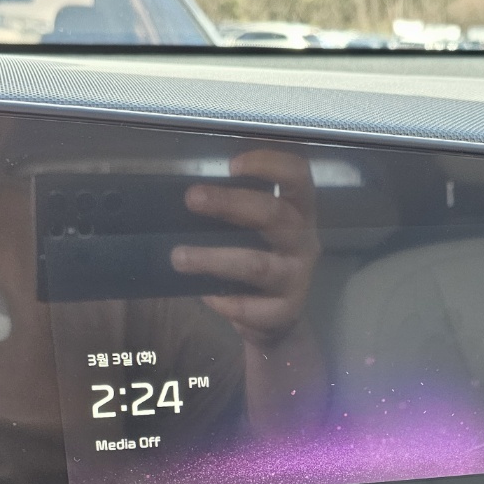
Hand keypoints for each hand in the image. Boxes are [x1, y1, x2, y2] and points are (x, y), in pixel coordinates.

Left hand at [170, 149, 319, 343]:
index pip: (297, 176)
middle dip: (230, 204)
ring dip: (214, 259)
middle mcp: (304, 241)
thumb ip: (236, 212)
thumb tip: (190, 195)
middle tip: (192, 199)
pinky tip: (206, 295)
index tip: (231, 165)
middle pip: (273, 215)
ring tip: (178, 257)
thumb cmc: (259, 260)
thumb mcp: (256, 230)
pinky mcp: (286, 310)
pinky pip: (250, 306)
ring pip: (256, 265)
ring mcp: (298, 277)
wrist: (278, 319)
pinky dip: (224, 301)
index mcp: (299, 211)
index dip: (269, 164)